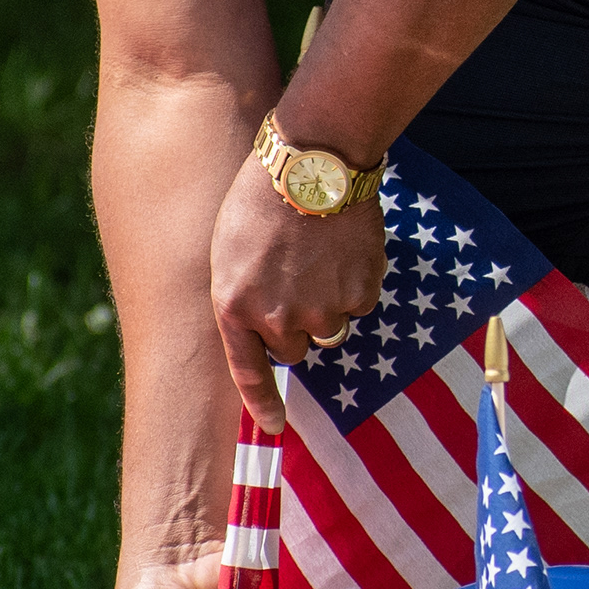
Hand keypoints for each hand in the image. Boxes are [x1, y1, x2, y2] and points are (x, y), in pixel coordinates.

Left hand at [209, 155, 387, 431]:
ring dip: (327, 303)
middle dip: (296, 324)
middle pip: (294, 347)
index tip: (275, 426)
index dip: (262, 403)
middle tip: (296, 279)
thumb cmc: (262, 196)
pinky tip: (342, 247)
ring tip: (319, 256)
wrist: (314, 163)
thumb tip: (265, 333)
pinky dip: (354, 283)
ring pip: (329, 327)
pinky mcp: (358, 293)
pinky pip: (358, 304)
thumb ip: (243, 297)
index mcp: (234, 306)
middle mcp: (276, 317)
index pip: (247, 370)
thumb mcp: (230, 249)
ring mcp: (320, 308)